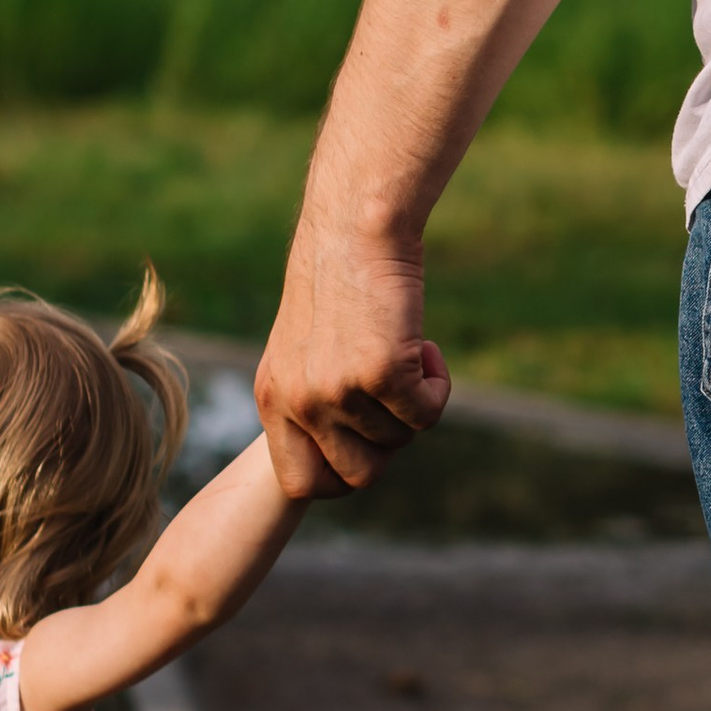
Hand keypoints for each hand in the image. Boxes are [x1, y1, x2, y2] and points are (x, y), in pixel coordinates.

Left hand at [255, 211, 451, 498]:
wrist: (355, 228)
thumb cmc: (337, 283)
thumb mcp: (304, 350)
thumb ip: (311, 402)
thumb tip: (348, 459)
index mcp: (272, 398)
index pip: (299, 482)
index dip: (340, 476)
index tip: (366, 446)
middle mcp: (299, 401)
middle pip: (358, 476)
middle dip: (388, 446)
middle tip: (396, 403)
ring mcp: (338, 390)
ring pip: (399, 440)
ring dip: (415, 404)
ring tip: (407, 353)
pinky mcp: (382, 372)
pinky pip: (426, 414)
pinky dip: (438, 385)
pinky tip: (427, 348)